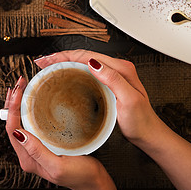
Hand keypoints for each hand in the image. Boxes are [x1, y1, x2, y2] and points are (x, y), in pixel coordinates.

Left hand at [5, 76, 123, 189]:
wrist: (94, 183)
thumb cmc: (80, 176)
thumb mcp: (58, 166)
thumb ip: (38, 152)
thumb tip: (20, 134)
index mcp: (28, 159)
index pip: (12, 129)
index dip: (12, 108)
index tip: (18, 91)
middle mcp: (28, 154)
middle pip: (12, 124)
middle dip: (12, 103)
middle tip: (19, 84)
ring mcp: (35, 149)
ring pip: (20, 123)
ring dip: (18, 105)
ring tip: (21, 89)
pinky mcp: (44, 145)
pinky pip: (31, 125)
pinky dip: (28, 110)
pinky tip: (32, 102)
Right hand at [34, 50, 162, 144]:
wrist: (148, 133)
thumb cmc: (141, 120)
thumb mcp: (129, 100)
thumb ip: (113, 79)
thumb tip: (93, 63)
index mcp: (120, 68)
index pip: (86, 55)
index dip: (64, 56)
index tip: (48, 60)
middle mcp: (116, 69)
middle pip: (83, 56)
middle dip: (61, 57)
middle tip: (42, 62)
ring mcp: (112, 76)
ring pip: (83, 63)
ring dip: (65, 63)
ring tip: (49, 67)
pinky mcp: (108, 84)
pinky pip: (87, 73)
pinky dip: (72, 72)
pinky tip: (64, 77)